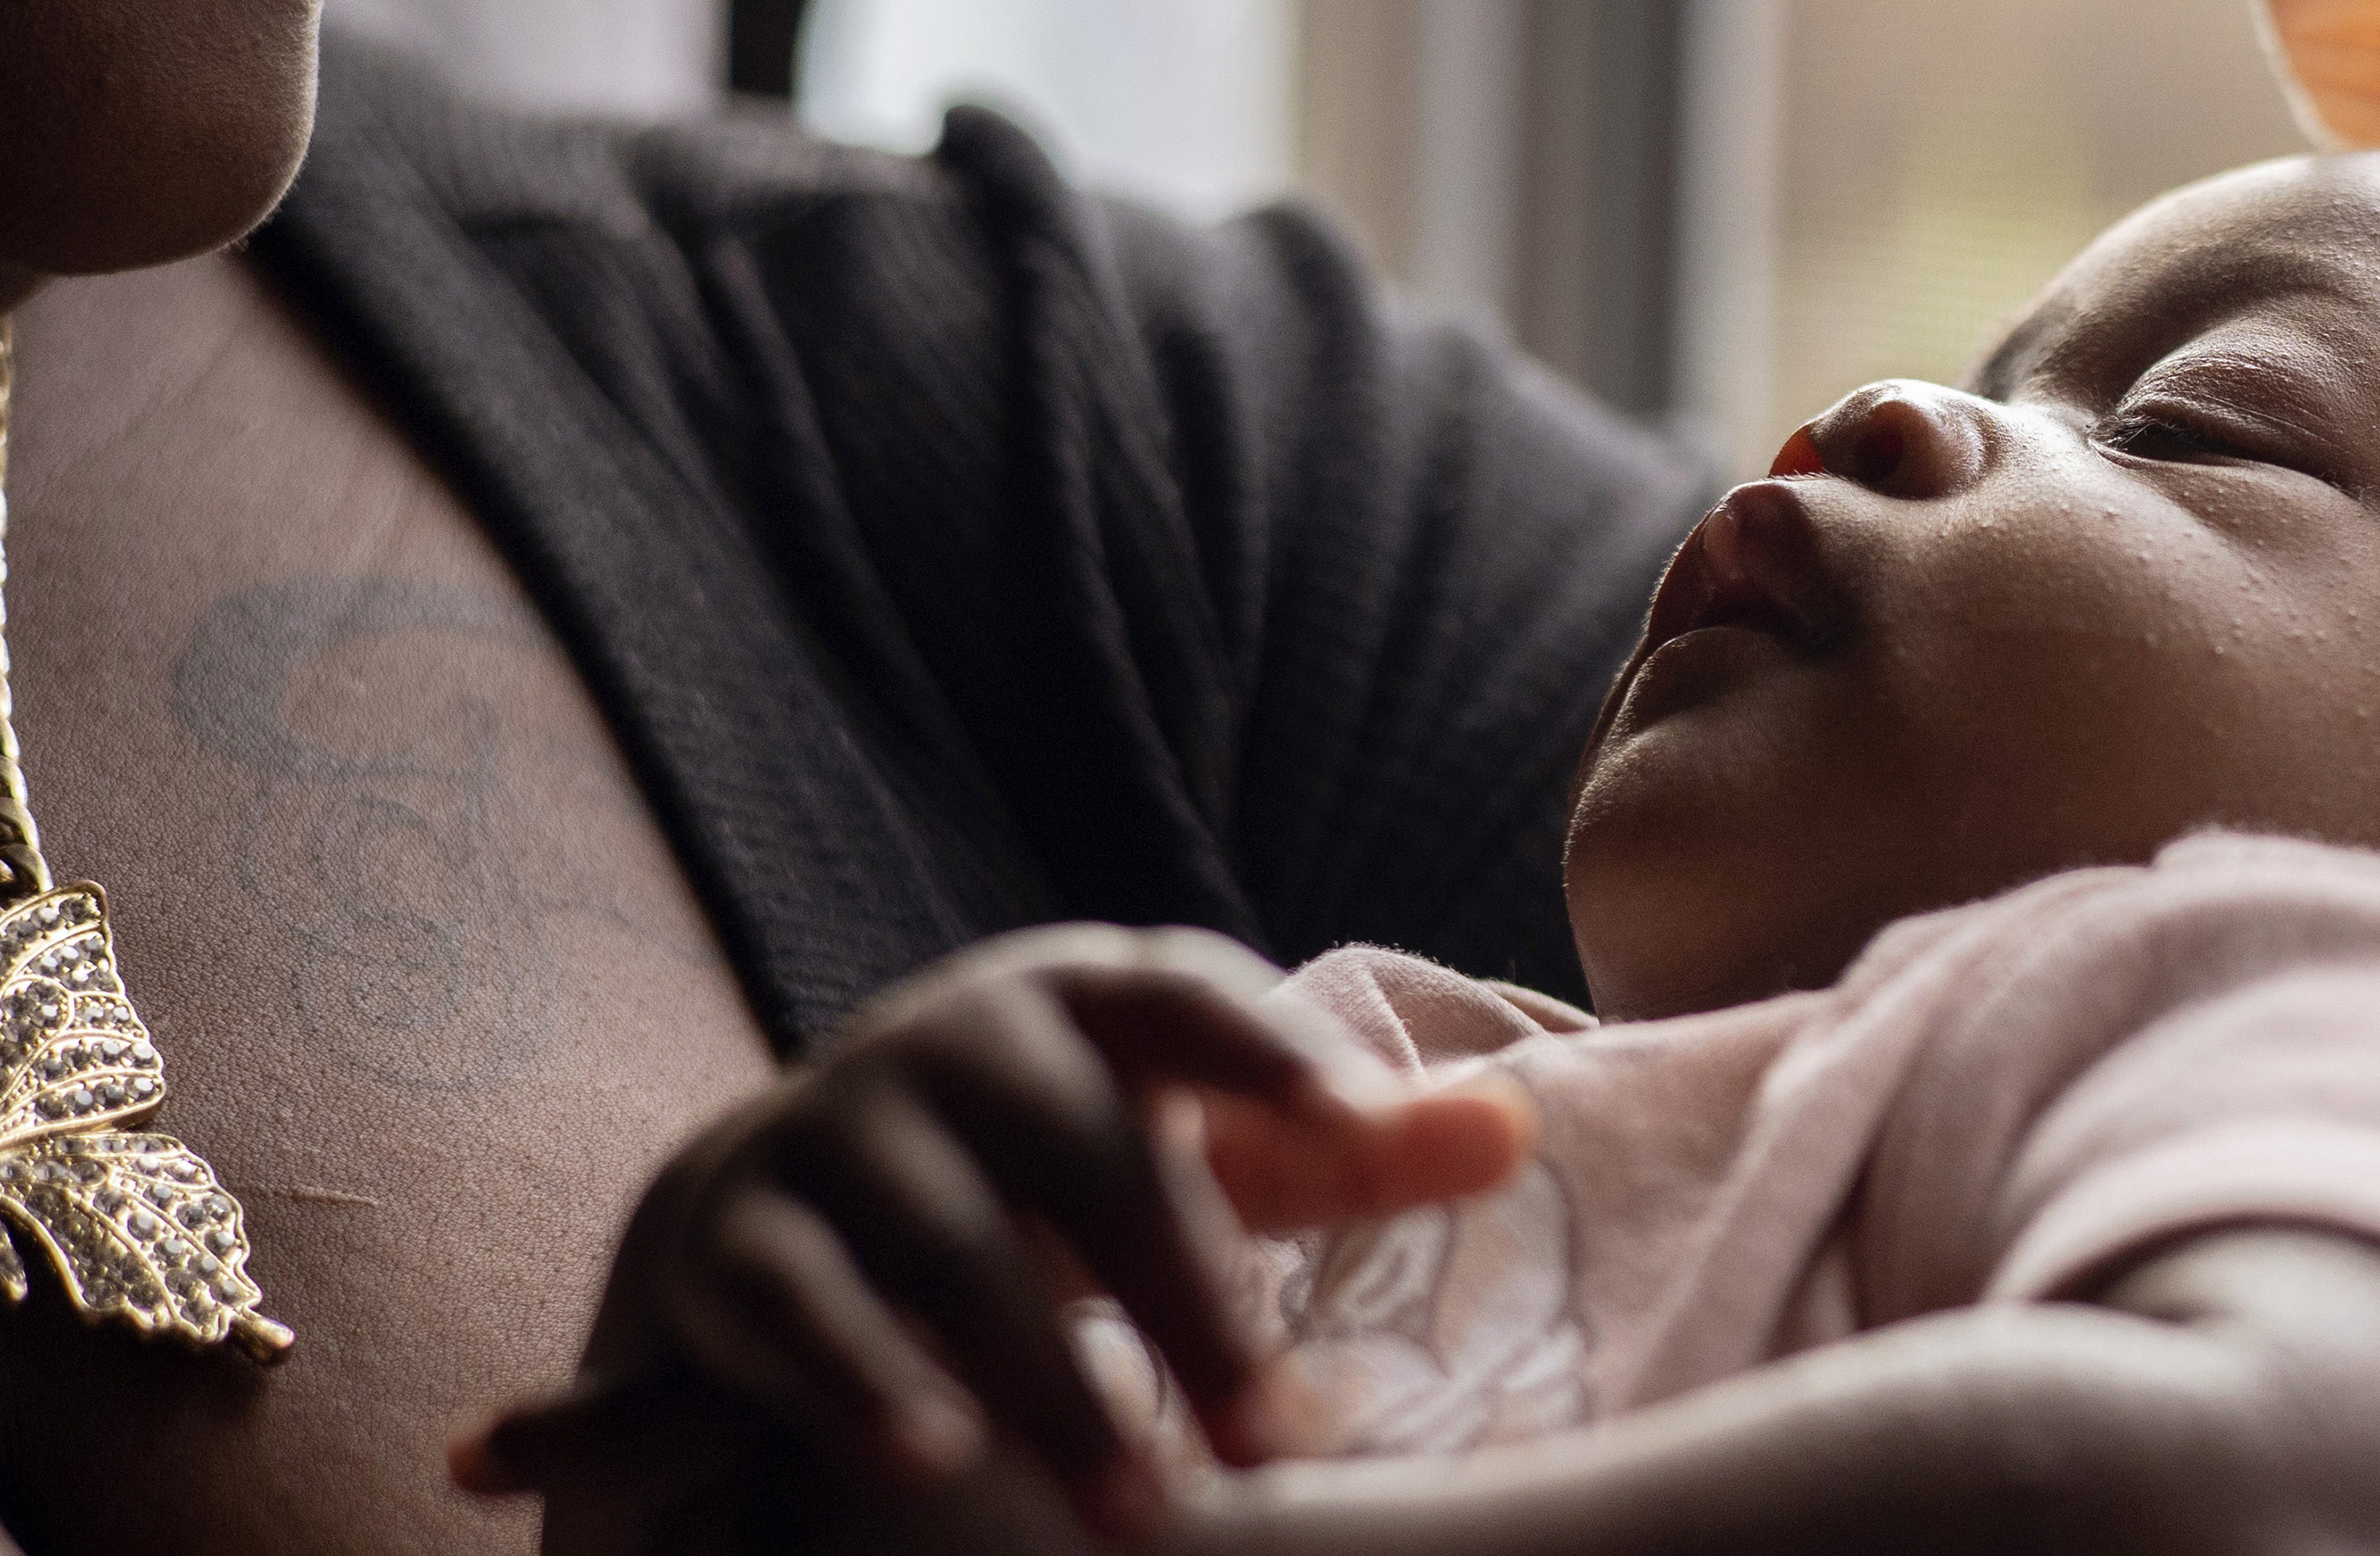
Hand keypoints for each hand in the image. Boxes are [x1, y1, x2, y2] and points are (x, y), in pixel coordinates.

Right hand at [455, 926, 1532, 1545]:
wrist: (788, 1194)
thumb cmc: (1054, 1169)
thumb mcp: (1197, 1145)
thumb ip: (1348, 1151)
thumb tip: (1517, 1131)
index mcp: (1085, 998)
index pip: (1189, 998)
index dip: (1272, 1051)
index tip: (1363, 1121)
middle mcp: (958, 1041)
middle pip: (1089, 1153)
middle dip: (1187, 1302)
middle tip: (1276, 1448)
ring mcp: (840, 1130)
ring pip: (954, 1249)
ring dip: (1050, 1384)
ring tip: (1140, 1509)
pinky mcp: (740, 1238)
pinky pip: (803, 1308)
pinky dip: (863, 1380)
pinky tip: (937, 1461)